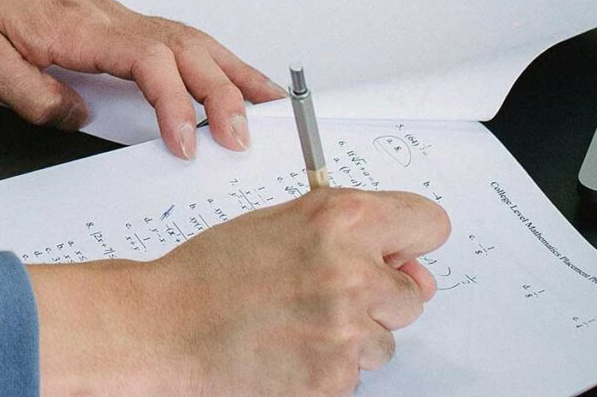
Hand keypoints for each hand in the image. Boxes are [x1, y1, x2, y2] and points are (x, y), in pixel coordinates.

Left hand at [0, 0, 283, 153]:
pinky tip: (224, 74)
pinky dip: (209, 56)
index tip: (188, 143)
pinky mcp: (108, 17)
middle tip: (249, 137)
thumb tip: (80, 121)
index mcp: (77, 26)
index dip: (176, 103)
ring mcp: (111, 13)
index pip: (148, 62)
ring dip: (230, 70)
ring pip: (187, 38)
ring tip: (270, 103)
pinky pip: (171, 36)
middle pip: (184, 47)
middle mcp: (105, 15)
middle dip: (225, 91)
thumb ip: (29, 93)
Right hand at [29, 186, 449, 396]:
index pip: (429, 224)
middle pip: (415, 292)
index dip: (410, 240)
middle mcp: (353, 272)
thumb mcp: (283, 222)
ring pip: (387, 338)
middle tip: (325, 292)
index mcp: (342, 219)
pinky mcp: (335, 377)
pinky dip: (330, 365)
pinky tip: (291, 347)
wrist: (167, 325)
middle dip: (380, 296)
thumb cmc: (214, 271)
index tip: (399, 251)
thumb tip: (408, 266)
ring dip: (354, 334)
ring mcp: (347, 329)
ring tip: (298, 320)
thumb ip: (350, 232)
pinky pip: (358, 373)